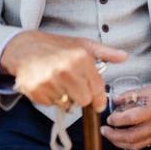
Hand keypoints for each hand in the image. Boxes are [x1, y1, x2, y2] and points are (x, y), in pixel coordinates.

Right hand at [0, 31, 127, 111]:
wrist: (25, 47)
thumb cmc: (58, 47)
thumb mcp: (83, 45)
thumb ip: (106, 53)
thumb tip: (125, 57)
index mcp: (81, 58)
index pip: (97, 88)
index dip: (100, 99)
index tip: (99, 104)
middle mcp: (65, 70)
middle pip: (83, 100)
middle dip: (82, 97)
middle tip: (75, 88)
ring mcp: (49, 81)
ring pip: (66, 104)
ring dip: (65, 97)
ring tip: (60, 83)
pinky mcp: (35, 90)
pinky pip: (51, 104)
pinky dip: (51, 98)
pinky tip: (48, 84)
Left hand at [101, 80, 150, 149]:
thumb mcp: (149, 89)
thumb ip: (130, 95)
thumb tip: (114, 101)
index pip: (131, 119)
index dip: (116, 120)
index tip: (109, 118)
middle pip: (131, 137)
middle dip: (114, 136)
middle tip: (104, 131)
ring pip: (136, 145)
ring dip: (120, 142)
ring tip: (112, 135)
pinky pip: (144, 145)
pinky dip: (132, 142)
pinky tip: (125, 137)